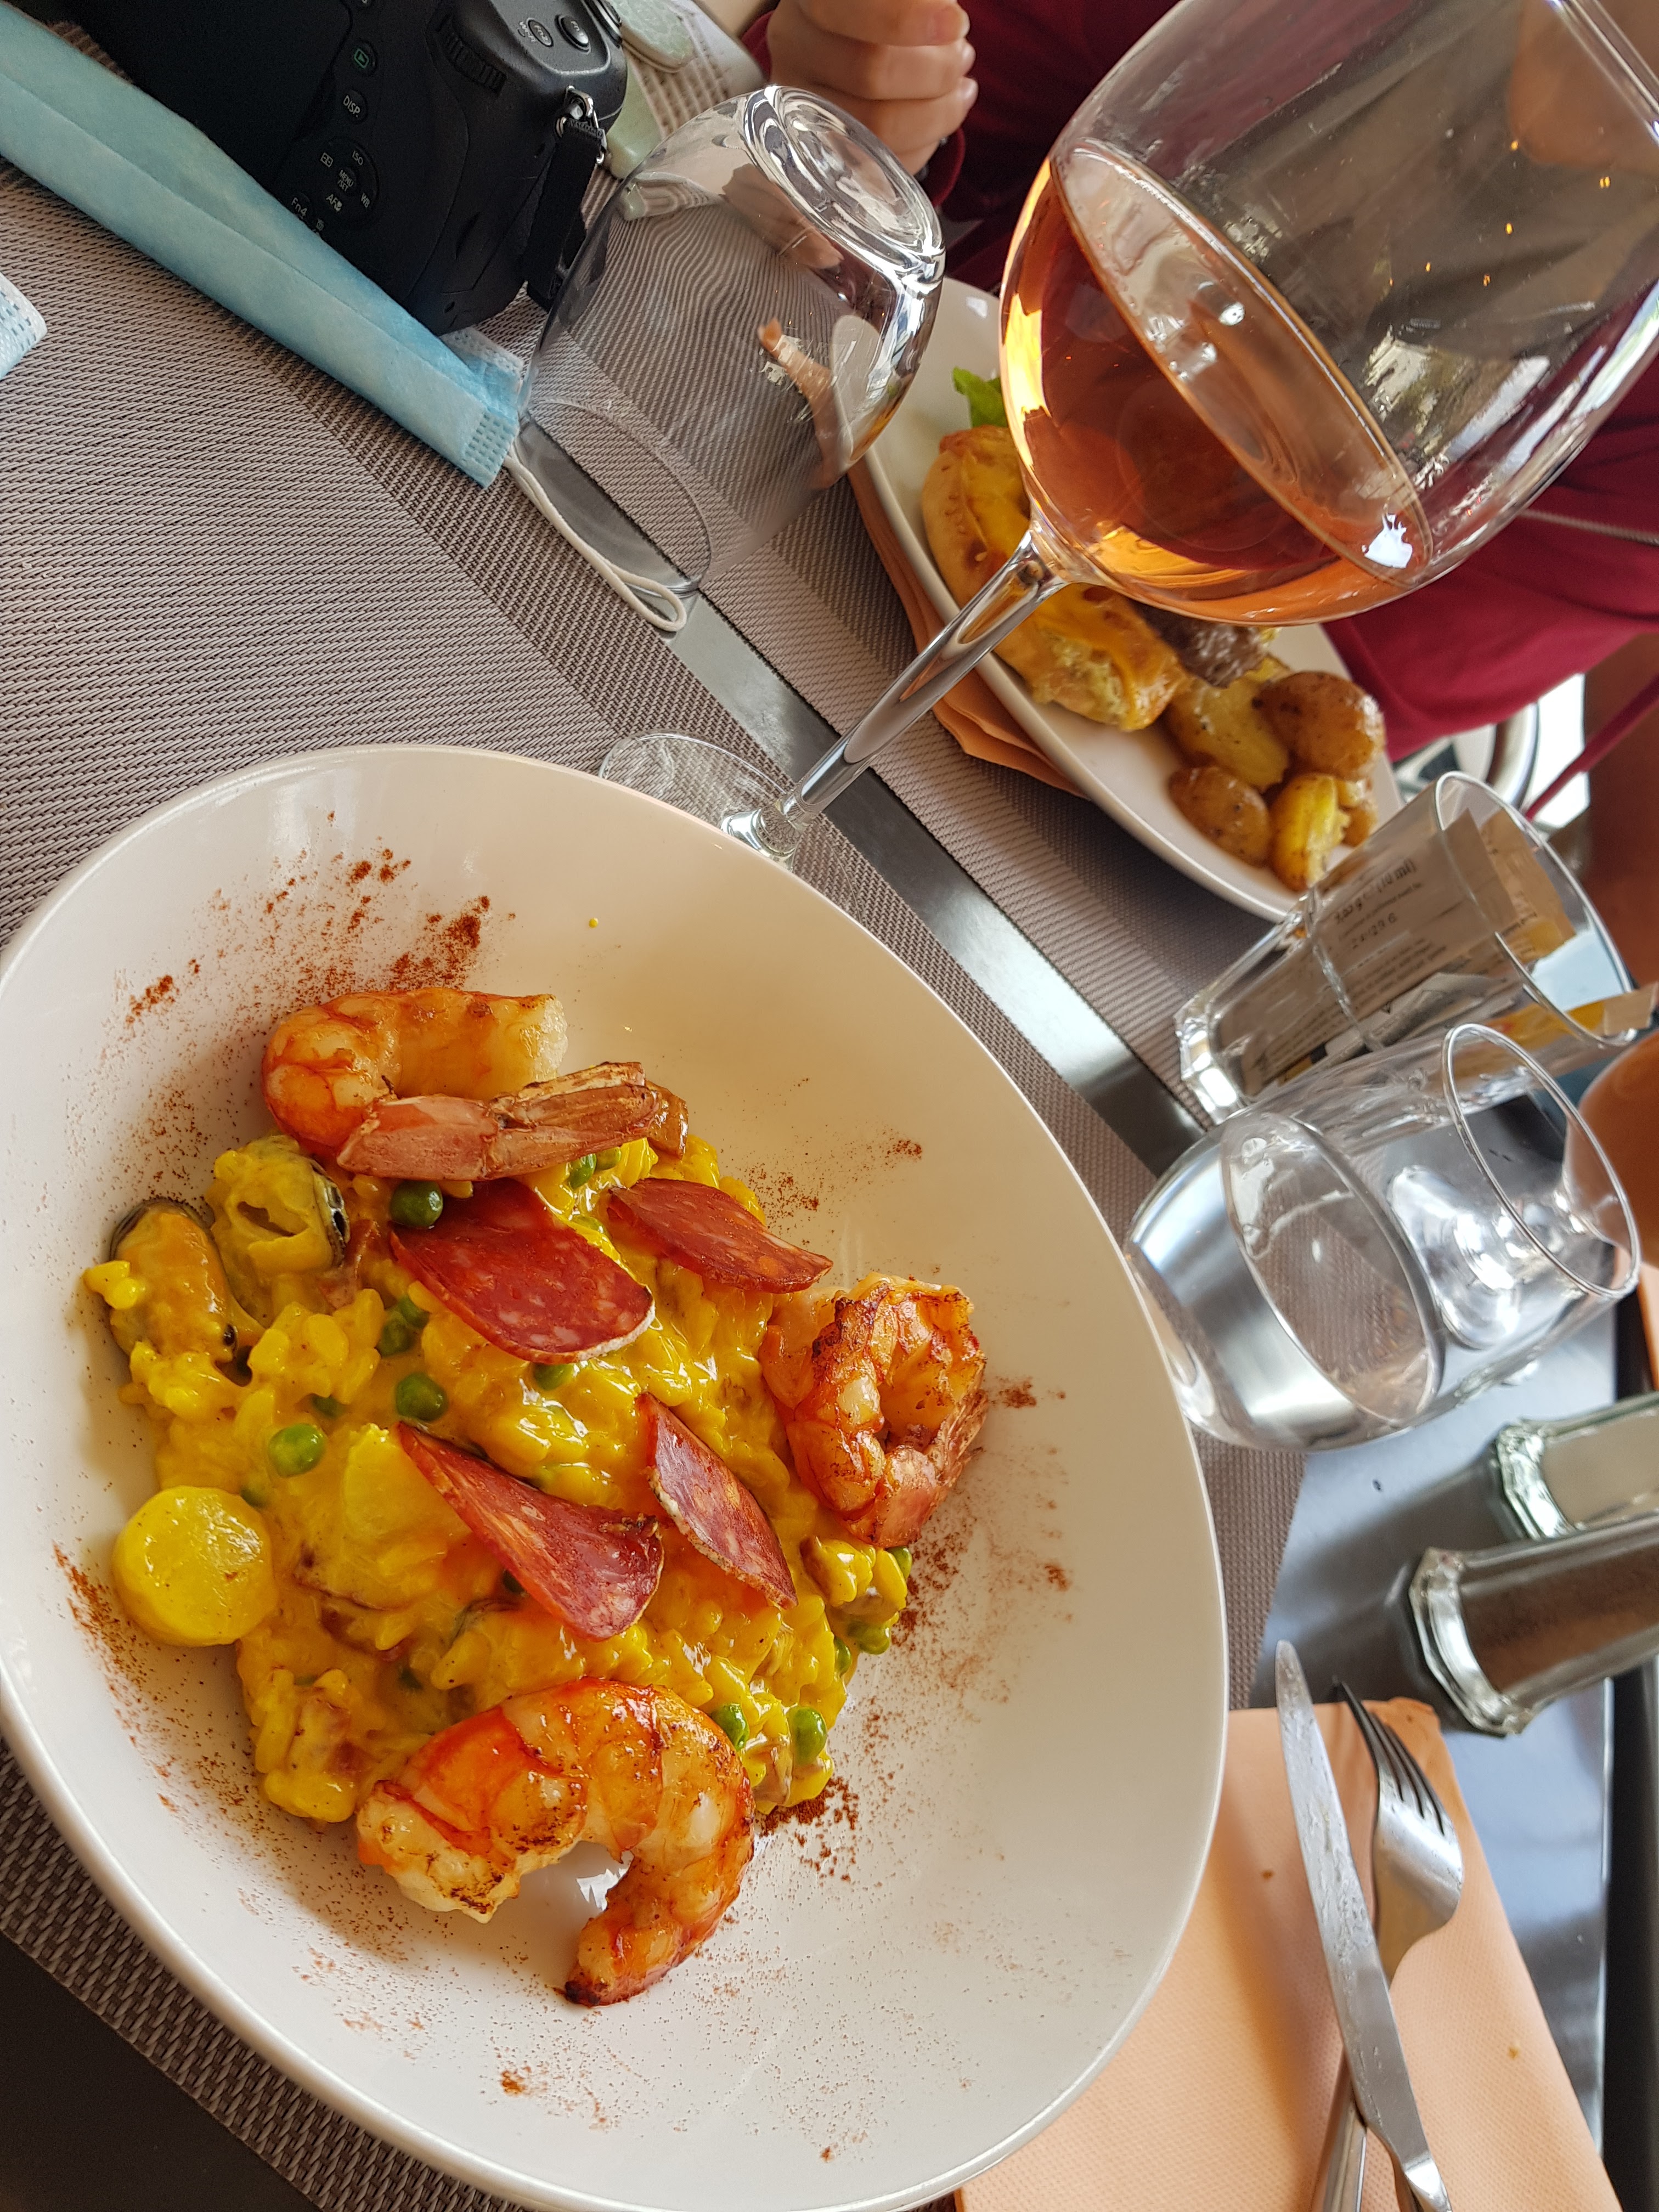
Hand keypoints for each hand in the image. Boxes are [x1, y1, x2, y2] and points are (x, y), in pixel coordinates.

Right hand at [765, 0, 977, 173]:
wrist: (852, 35)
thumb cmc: (883, 8)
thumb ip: (916, 3)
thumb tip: (947, 19)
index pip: (840, 9)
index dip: (905, 20)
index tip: (956, 24)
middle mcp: (793, 46)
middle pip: (869, 72)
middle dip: (935, 71)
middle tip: (963, 58)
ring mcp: (800, 104)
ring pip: (876, 127)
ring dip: (937, 113)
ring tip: (960, 89)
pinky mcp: (820, 149)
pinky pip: (878, 163)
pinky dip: (923, 145)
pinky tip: (940, 120)